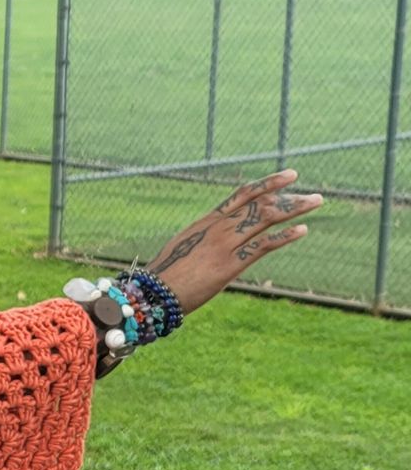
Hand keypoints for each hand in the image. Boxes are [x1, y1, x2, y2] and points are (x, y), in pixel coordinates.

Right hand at [145, 171, 323, 313]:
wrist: (153, 293)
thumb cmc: (166, 274)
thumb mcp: (186, 247)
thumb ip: (204, 239)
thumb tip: (216, 238)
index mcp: (208, 221)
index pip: (244, 194)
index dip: (269, 183)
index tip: (290, 176)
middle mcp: (218, 227)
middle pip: (261, 203)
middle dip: (290, 197)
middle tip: (314, 196)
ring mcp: (224, 244)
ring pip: (265, 217)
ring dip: (294, 208)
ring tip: (315, 203)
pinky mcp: (229, 265)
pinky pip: (262, 245)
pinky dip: (284, 236)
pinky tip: (302, 230)